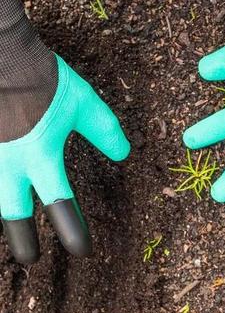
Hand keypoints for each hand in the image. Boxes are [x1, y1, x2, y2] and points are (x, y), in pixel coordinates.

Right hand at [0, 0, 129, 262]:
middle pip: (13, 215)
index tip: (81, 251)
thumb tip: (124, 155)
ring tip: (7, 236)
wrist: (4, 54)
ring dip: (2, 220)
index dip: (71, 230)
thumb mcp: (83, 103)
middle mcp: (9, 162)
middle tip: (30, 258)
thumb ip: (105, 132)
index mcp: (41, 155)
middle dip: (22, 242)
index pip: (60, 203)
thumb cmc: (45, 76)